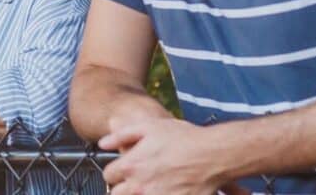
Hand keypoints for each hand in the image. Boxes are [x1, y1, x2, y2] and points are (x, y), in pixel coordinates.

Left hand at [98, 118, 240, 194]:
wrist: (213, 154)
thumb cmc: (183, 138)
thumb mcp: (149, 126)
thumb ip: (121, 135)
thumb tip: (103, 143)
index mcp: (131, 166)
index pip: (108, 176)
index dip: (115, 172)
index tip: (122, 170)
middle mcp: (140, 186)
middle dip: (123, 188)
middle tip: (136, 181)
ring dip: (140, 192)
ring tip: (151, 184)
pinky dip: (158, 194)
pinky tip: (167, 188)